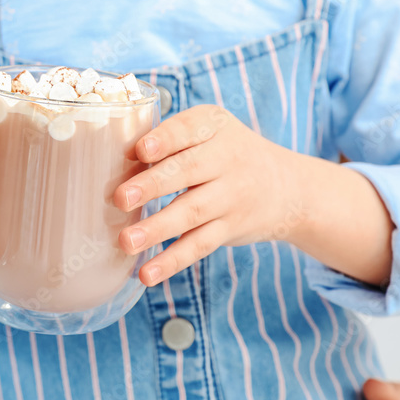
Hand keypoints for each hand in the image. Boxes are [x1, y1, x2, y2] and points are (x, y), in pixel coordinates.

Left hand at [113, 105, 302, 286]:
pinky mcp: (229, 229)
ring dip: (157, 229)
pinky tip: (147, 274)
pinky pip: (199, 245)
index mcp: (213, 126)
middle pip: (187, 171)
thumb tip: (111, 160)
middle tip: (121, 198)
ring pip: (191, 212)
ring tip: (126, 241)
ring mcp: (230, 196)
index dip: (165, 140)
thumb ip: (169, 139)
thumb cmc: (226, 152)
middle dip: (153, 185)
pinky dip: (172, 261)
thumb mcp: (209, 131)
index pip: (188, 130)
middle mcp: (227, 159)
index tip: (140, 150)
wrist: (288, 187)